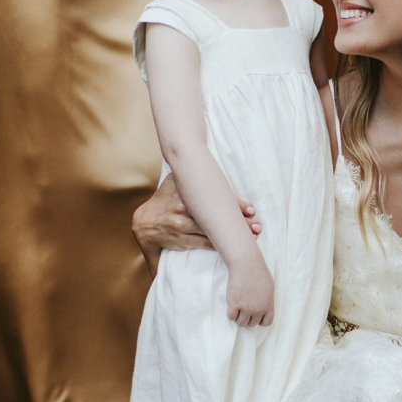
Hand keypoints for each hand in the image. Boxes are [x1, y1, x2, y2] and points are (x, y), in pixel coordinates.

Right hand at [132, 177, 260, 276]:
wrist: (144, 223)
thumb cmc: (164, 199)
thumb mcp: (173, 182)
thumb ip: (187, 172)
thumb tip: (201, 154)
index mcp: (183, 193)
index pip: (212, 198)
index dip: (233, 204)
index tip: (250, 209)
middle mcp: (181, 209)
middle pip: (215, 217)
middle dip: (237, 223)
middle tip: (257, 226)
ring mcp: (180, 227)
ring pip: (211, 232)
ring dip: (231, 236)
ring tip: (252, 237)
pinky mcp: (180, 241)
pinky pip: (203, 243)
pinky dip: (218, 245)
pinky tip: (232, 246)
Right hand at [227, 254, 273, 326]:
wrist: (247, 265)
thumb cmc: (259, 273)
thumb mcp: (269, 287)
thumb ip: (267, 300)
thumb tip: (264, 308)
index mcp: (268, 305)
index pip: (266, 322)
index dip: (260, 321)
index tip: (255, 315)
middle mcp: (258, 309)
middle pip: (252, 324)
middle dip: (248, 318)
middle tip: (244, 309)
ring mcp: (246, 308)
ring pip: (241, 323)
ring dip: (239, 318)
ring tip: (237, 309)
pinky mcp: (234, 304)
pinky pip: (231, 317)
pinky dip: (231, 314)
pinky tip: (231, 306)